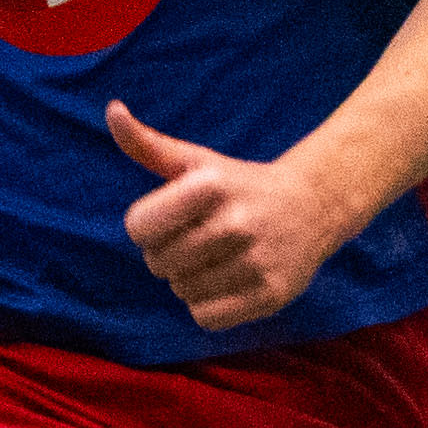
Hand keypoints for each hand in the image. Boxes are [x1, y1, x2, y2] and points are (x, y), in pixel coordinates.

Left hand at [109, 101, 353, 331]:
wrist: (315, 205)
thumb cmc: (241, 185)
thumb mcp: (198, 161)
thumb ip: (147, 143)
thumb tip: (112, 110)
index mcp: (211, 185)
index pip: (139, 228)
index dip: (149, 228)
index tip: (172, 219)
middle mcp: (237, 222)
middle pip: (159, 263)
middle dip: (169, 256)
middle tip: (199, 241)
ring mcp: (257, 261)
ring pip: (182, 291)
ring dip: (191, 280)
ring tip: (218, 260)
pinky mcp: (272, 294)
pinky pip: (207, 317)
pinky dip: (209, 306)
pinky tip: (229, 282)